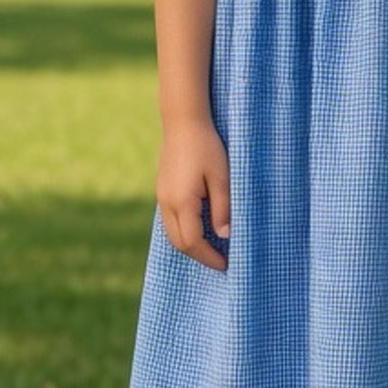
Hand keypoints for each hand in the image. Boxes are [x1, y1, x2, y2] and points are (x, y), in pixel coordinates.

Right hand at [156, 119, 229, 270]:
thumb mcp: (221, 177)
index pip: (193, 242)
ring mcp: (161, 197)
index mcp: (182, 202)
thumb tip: (224, 235)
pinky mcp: (162, 190)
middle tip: (220, 260)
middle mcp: (167, 203)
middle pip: (179, 243)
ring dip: (189, 244)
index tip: (226, 264)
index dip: (209, 257)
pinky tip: (198, 228)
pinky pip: (169, 220)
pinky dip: (182, 231)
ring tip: (211, 248)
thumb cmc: (206, 147)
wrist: (182, 122)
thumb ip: (222, 208)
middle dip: (199, 255)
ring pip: (171, 233)